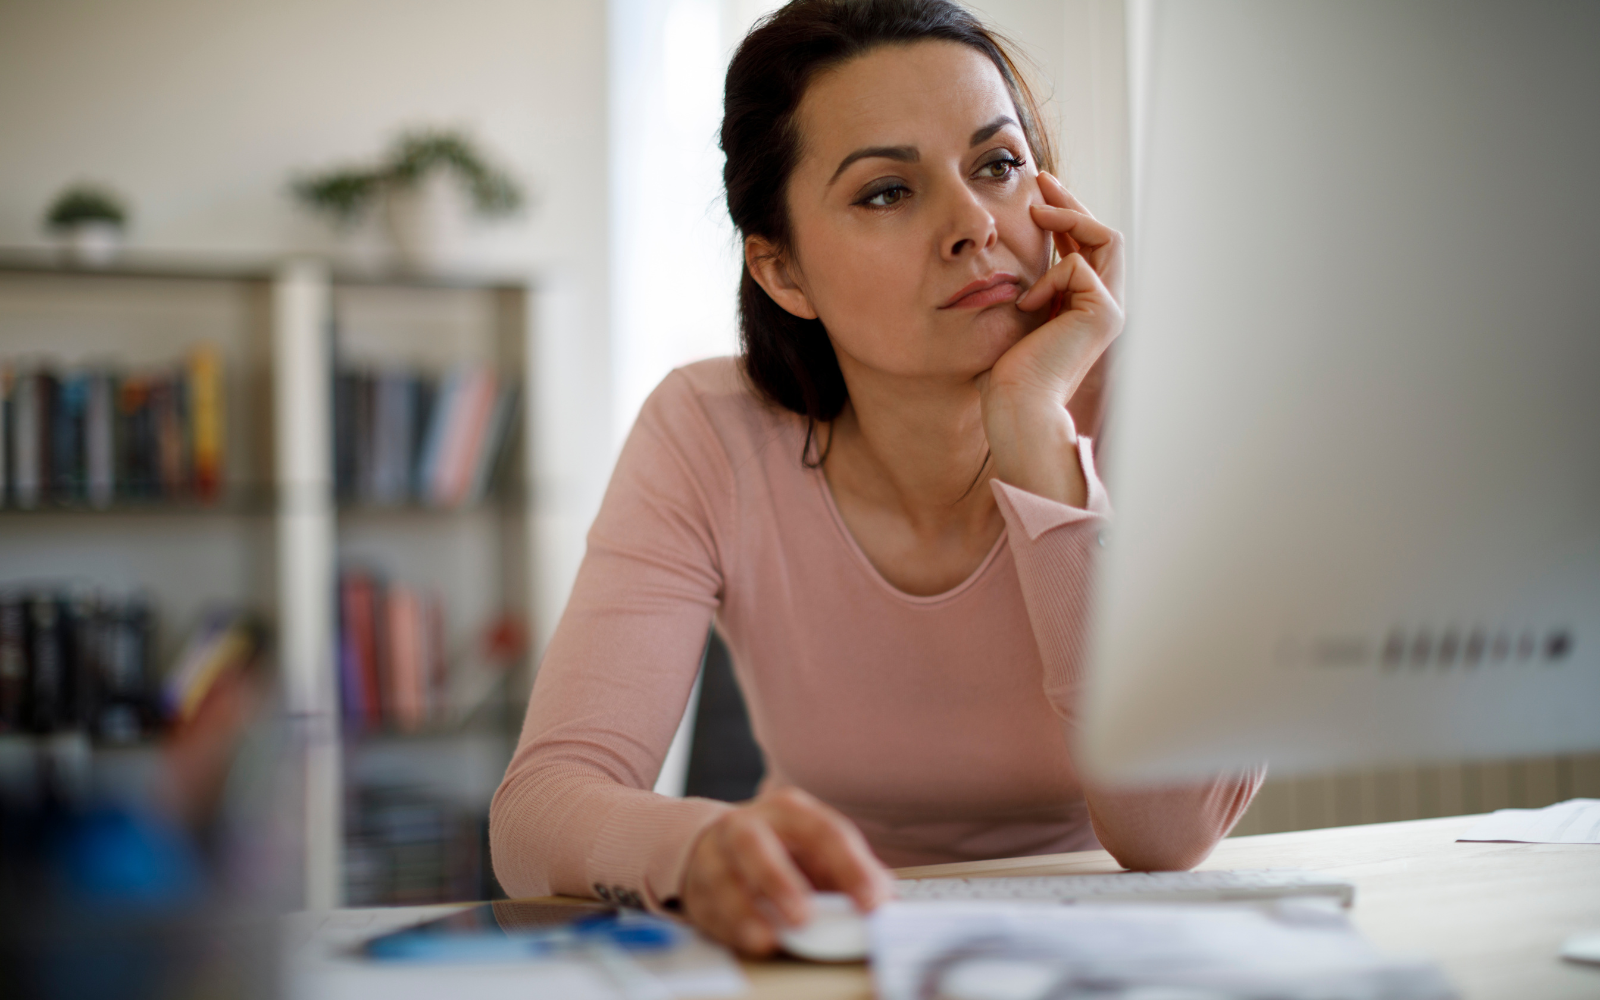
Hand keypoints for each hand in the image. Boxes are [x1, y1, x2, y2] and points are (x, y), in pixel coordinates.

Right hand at [679, 786, 892, 955]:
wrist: (718, 845)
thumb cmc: (782, 850)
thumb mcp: (820, 852)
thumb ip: (854, 873)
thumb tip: (888, 900)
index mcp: (791, 811)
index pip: (824, 831)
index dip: (851, 867)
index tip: (872, 902)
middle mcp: (748, 825)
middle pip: (757, 845)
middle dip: (780, 881)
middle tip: (804, 918)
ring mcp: (716, 854)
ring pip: (724, 878)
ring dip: (745, 910)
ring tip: (768, 939)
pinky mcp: (698, 886)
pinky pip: (709, 909)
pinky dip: (730, 928)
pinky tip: (751, 941)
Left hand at [977, 172, 1124, 503]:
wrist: (1016, 406)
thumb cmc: (1006, 373)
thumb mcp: (1015, 316)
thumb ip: (1025, 288)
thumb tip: (1010, 259)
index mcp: (1084, 306)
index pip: (1084, 248)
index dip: (1064, 217)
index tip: (1036, 196)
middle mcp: (1105, 305)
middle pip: (1102, 234)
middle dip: (1072, 202)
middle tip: (1041, 180)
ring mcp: (1110, 309)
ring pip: (1104, 238)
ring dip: (1069, 216)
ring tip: (1037, 210)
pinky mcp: (1104, 312)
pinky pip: (1077, 267)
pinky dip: (1048, 276)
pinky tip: (1027, 302)